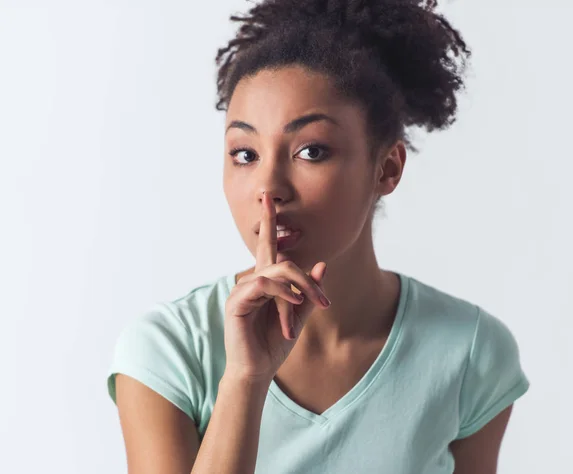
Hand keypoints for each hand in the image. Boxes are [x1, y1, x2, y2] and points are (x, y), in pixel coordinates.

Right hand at [223, 191, 329, 382]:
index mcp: (265, 281)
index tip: (267, 198)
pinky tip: (295, 303)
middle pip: (281, 260)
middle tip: (324, 301)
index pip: (267, 246)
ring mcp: (242, 290)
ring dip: (299, 287)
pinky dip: (281, 291)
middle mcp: (251, 281)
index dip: (268, 222)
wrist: (257, 371)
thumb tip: (322, 265)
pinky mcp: (236, 302)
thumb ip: (309, 291)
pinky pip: (262, 284)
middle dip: (306, 277)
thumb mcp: (299, 315)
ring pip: (275, 271)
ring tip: (313, 307)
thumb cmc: (274, 344)